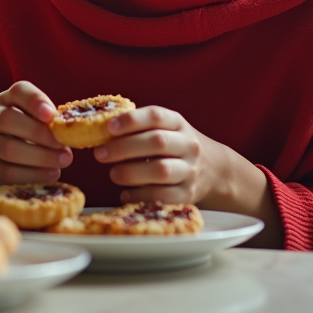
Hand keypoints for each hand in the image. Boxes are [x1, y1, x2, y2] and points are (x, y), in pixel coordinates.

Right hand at [0, 82, 73, 203]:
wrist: (2, 160)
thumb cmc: (29, 133)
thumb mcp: (37, 120)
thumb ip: (50, 120)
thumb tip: (69, 130)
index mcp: (7, 99)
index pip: (18, 91)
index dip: (35, 101)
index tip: (51, 115)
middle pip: (8, 120)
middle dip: (39, 134)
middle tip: (63, 146)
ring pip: (8, 149)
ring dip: (40, 157)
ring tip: (63, 161)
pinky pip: (9, 172)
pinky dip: (34, 174)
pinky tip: (52, 173)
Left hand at [93, 106, 285, 247]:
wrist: (215, 169)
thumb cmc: (175, 145)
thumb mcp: (164, 128)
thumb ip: (138, 128)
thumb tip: (97, 130)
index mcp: (178, 123)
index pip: (156, 116)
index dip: (131, 120)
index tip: (108, 127)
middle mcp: (188, 145)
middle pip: (156, 142)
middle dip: (124, 148)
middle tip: (99, 153)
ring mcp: (191, 170)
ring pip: (160, 170)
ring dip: (130, 173)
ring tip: (112, 174)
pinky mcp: (189, 194)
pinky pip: (163, 196)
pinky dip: (140, 195)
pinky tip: (125, 193)